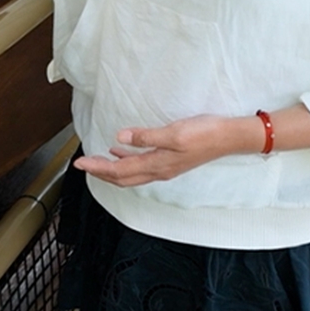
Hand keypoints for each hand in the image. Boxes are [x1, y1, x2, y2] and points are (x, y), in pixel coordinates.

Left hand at [74, 115, 248, 186]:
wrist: (230, 138)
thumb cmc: (204, 134)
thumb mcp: (173, 133)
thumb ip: (145, 137)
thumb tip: (119, 138)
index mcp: (157, 165)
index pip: (119, 171)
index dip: (97, 168)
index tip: (79, 163)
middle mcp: (159, 170)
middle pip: (122, 177)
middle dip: (100, 172)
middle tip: (81, 165)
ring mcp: (165, 167)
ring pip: (131, 173)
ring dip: (111, 168)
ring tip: (95, 160)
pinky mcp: (170, 161)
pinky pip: (141, 166)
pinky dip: (126, 161)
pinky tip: (120, 150)